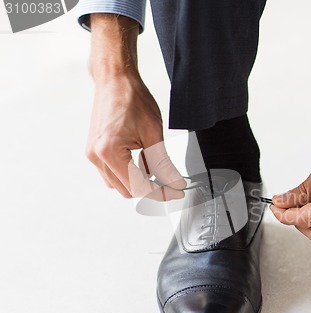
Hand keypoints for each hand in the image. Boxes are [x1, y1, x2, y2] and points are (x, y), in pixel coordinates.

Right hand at [85, 14, 184, 199]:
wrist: (115, 79)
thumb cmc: (131, 98)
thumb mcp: (154, 134)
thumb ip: (163, 164)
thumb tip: (174, 183)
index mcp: (109, 152)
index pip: (138, 187)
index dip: (160, 193)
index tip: (176, 192)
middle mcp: (96, 156)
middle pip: (128, 190)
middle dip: (151, 188)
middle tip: (171, 179)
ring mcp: (93, 154)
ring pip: (120, 184)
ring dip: (139, 180)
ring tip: (153, 162)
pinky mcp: (95, 151)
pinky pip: (113, 173)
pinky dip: (130, 172)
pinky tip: (141, 158)